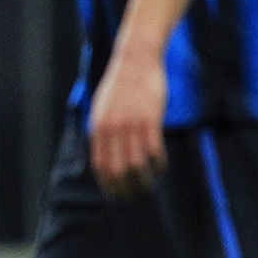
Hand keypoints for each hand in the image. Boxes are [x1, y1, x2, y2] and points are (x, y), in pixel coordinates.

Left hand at [87, 44, 168, 197]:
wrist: (135, 60)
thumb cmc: (119, 85)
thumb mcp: (101, 107)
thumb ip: (101, 130)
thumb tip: (103, 153)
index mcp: (97, 127)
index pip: (99, 164)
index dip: (107, 184)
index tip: (115, 195)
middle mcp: (111, 128)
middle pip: (117, 169)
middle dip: (124, 188)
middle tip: (133, 197)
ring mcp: (131, 124)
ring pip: (136, 164)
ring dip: (143, 181)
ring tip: (149, 187)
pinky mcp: (150, 119)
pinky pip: (154, 150)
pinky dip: (158, 164)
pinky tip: (161, 169)